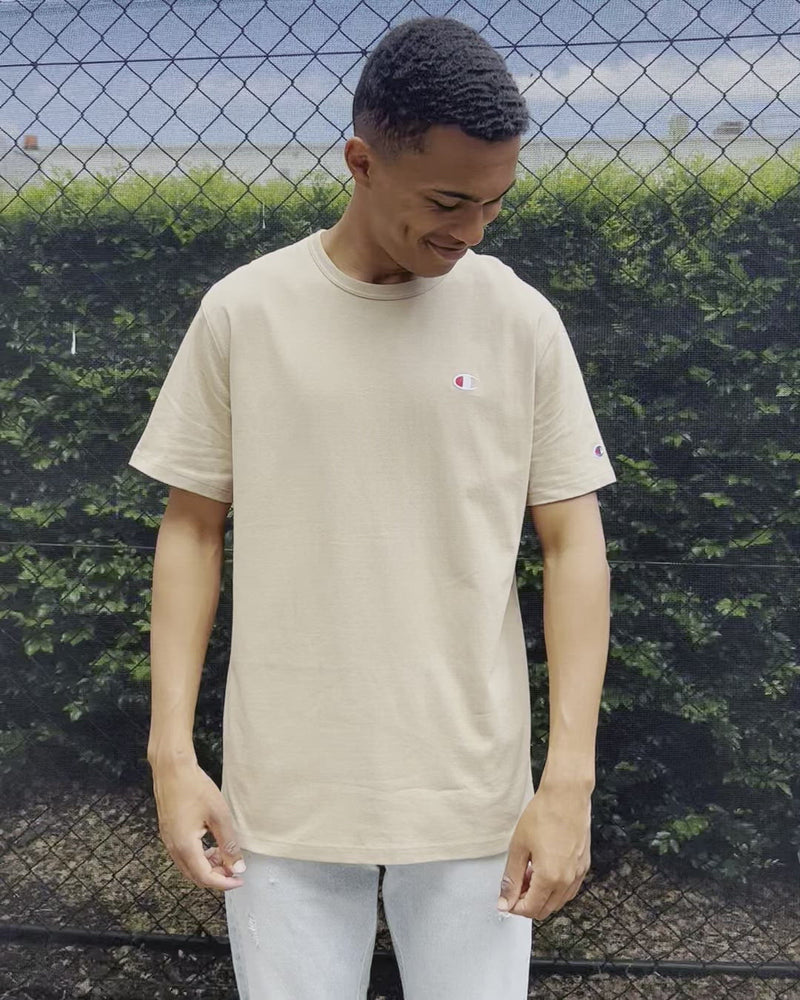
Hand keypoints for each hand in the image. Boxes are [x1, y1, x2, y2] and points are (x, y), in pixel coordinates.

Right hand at [151, 758, 246, 891]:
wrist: (172, 769)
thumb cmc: (195, 788)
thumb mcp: (219, 816)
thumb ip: (228, 844)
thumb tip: (237, 867)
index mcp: (185, 847)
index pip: (205, 877)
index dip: (224, 883)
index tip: (239, 880)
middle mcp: (173, 848)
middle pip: (195, 876)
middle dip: (216, 877)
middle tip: (234, 868)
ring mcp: (168, 841)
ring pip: (188, 867)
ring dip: (207, 867)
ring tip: (224, 855)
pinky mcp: (168, 832)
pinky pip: (183, 855)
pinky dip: (198, 857)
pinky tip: (211, 845)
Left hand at [497, 784, 590, 919]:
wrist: (566, 796)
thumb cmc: (543, 815)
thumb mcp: (518, 847)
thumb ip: (511, 878)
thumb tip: (505, 900)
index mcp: (550, 878)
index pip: (531, 909)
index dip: (515, 907)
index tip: (506, 898)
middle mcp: (567, 880)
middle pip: (545, 909)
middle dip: (527, 902)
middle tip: (516, 884)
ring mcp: (578, 873)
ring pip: (558, 901)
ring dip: (542, 895)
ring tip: (529, 873)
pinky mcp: (584, 865)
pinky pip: (569, 889)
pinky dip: (555, 888)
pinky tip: (545, 870)